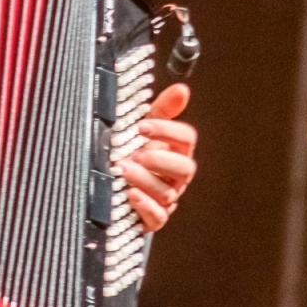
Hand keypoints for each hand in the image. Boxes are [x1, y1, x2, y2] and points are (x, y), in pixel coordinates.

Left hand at [116, 83, 196, 232]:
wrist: (120, 190)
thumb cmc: (136, 154)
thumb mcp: (145, 129)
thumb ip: (163, 110)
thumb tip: (182, 89)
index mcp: (177, 151)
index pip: (186, 138)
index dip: (167, 130)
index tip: (141, 126)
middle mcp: (176, 176)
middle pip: (184, 168)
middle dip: (160, 160)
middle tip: (137, 154)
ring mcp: (168, 198)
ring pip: (167, 192)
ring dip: (145, 180)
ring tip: (123, 170)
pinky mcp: (154, 218)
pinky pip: (158, 217)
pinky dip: (145, 207)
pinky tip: (131, 194)